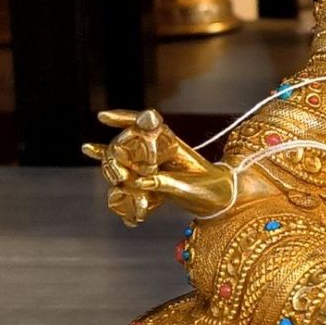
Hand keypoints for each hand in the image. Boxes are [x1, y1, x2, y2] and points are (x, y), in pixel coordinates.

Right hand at [82, 108, 235, 225]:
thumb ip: (163, 183)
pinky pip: (131, 187)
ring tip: (117, 183)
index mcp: (170, 143)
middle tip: (117, 176)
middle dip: (113, 157)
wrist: (223, 201)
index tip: (101, 117)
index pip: (143, 124)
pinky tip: (122, 207)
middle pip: (125, 147)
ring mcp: (154, 168)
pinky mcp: (153, 185)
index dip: (122, 118)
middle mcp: (159, 153)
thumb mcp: (190, 186)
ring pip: (124, 166)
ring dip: (114, 174)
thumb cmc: (213, 188)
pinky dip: (123, 196)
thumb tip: (138, 182)